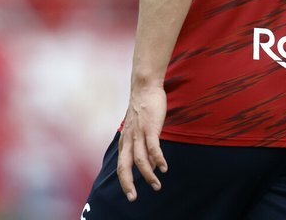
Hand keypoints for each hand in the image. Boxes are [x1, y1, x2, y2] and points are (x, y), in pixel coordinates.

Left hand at [116, 83, 167, 199]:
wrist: (144, 87)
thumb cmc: (143, 109)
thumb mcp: (137, 129)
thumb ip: (140, 144)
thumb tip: (148, 161)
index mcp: (125, 141)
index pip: (121, 165)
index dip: (124, 181)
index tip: (130, 195)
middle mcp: (128, 139)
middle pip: (124, 166)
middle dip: (128, 184)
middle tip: (133, 198)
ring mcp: (138, 133)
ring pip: (140, 160)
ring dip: (148, 175)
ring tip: (157, 185)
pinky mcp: (149, 127)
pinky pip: (153, 147)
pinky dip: (158, 159)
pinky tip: (164, 168)